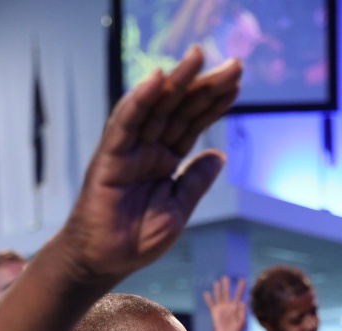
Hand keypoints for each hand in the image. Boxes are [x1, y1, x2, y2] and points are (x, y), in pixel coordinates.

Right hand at [62, 48, 241, 286]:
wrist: (104, 261)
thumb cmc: (135, 240)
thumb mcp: (177, 210)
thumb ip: (194, 182)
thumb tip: (219, 155)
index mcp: (165, 160)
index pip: (192, 124)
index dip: (214, 103)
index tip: (237, 83)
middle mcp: (147, 149)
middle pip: (179, 109)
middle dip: (205, 85)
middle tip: (234, 63)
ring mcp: (128, 150)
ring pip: (155, 109)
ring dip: (176, 82)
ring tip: (199, 57)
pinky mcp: (109, 157)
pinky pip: (125, 124)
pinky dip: (139, 101)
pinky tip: (158, 80)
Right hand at [204, 275, 246, 330]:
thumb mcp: (241, 323)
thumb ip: (242, 314)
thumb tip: (243, 302)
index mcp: (236, 308)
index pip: (238, 295)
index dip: (240, 287)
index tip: (242, 279)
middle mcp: (228, 306)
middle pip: (227, 293)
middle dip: (226, 285)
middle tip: (225, 277)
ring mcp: (220, 309)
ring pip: (218, 296)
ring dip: (217, 289)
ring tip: (216, 282)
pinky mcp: (214, 312)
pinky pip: (210, 304)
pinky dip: (208, 299)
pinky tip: (206, 293)